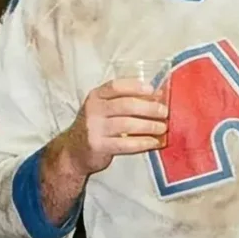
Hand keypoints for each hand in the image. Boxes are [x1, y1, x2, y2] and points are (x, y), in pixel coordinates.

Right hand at [52, 79, 169, 179]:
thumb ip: (124, 100)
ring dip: (149, 126)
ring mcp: (94, 128)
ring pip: (127, 124)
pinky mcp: (98, 146)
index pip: (116, 86)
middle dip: (149, 108)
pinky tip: (154, 142)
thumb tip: (156, 96)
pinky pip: (125, 144)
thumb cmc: (96, 126)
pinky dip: (143, 143)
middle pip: (125, 105)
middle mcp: (93, 110)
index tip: (153, 90)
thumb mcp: (103, 108)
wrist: (73, 151)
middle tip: (164, 112)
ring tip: (162, 128)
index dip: (136, 87)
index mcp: (96, 96)